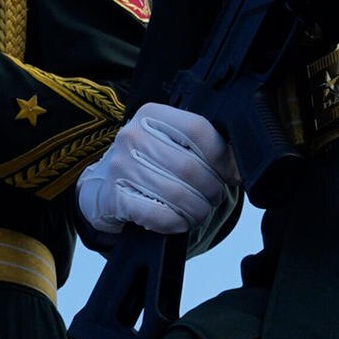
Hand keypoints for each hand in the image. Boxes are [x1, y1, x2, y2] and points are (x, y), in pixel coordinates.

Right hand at [76, 103, 233, 241]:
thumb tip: (238, 168)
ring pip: (177, 194)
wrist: (101, 187)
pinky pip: (158, 215)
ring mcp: (120, 166)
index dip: (222, 157)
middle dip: (211, 190)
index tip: (229, 175)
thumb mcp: (169, 145)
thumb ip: (201, 148)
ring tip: (198, 212)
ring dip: (196, 211)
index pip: (198, 130)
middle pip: (190, 167)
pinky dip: (175, 223)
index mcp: (151, 115)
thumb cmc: (145, 165)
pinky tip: (178, 222)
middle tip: (213, 199)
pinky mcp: (113, 197)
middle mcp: (133, 135)